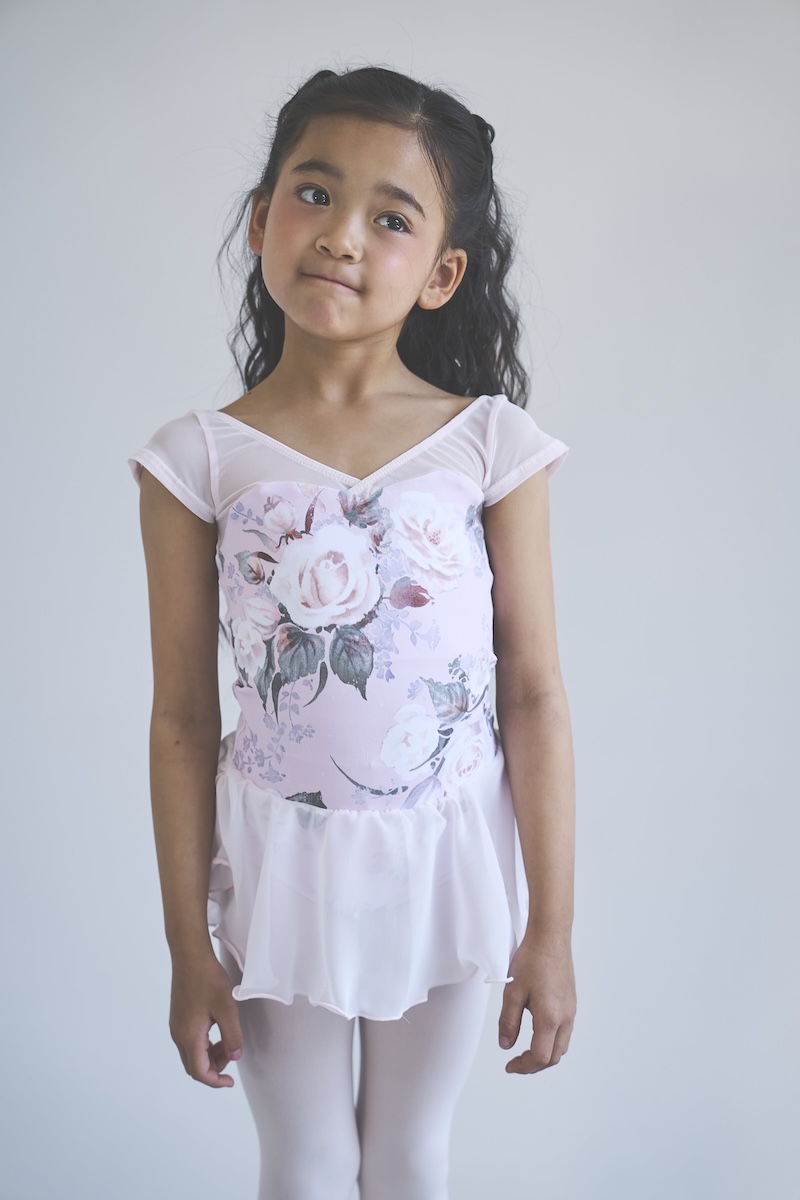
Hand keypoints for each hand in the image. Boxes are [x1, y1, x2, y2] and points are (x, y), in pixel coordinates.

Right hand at [169, 952, 243, 1087]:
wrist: (190, 956)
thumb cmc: (207, 979)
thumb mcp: (227, 1009)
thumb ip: (232, 1036)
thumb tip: (235, 1056)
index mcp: (189, 1037)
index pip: (200, 1072)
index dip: (216, 1081)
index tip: (230, 1081)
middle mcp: (178, 1034)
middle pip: (194, 1066)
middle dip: (214, 1067)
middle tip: (232, 1054)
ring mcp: (176, 1025)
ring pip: (191, 1053)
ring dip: (209, 1055)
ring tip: (228, 1041)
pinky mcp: (178, 1017)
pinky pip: (189, 1040)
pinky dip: (204, 1044)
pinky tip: (217, 1031)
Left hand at [498, 933, 575, 1074]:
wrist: (551, 936)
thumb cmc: (532, 959)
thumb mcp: (512, 992)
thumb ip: (508, 1022)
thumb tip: (506, 1045)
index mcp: (550, 1018)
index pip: (540, 1057)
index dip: (524, 1067)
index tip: (509, 1066)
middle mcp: (565, 1017)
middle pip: (554, 1056)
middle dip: (534, 1065)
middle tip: (516, 1062)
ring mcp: (571, 1010)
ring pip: (562, 1045)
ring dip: (545, 1054)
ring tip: (525, 1051)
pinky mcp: (571, 1002)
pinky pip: (565, 1031)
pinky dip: (551, 1041)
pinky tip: (537, 1033)